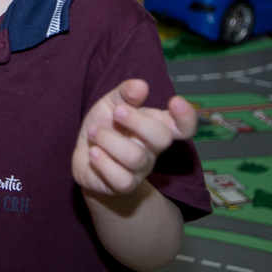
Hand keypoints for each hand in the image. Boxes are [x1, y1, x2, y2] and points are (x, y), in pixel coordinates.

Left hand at [73, 79, 197, 197]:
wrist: (85, 157)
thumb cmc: (105, 126)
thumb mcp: (111, 104)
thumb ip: (125, 94)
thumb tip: (140, 85)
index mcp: (155, 127)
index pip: (183, 127)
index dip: (186, 117)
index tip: (175, 101)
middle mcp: (151, 150)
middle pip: (161, 138)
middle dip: (137, 120)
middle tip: (117, 111)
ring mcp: (139, 170)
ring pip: (134, 157)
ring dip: (108, 139)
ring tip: (94, 133)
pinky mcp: (123, 185)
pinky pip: (119, 177)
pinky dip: (102, 161)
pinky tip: (93, 153)